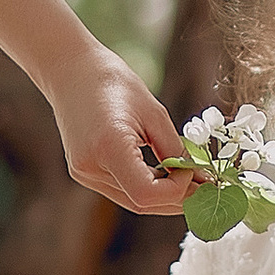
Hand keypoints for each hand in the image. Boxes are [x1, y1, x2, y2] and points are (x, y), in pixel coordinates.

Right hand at [53, 53, 186, 214]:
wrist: (71, 71)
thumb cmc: (113, 83)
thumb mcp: (154, 113)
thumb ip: (175, 149)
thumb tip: (199, 177)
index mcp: (108, 147)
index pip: (147, 194)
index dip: (177, 190)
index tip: (193, 171)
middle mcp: (91, 167)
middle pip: (141, 203)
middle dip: (177, 198)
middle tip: (203, 185)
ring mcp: (84, 173)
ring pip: (132, 201)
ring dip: (163, 196)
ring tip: (187, 179)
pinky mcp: (83, 172)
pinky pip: (121, 189)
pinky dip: (146, 187)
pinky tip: (163, 175)